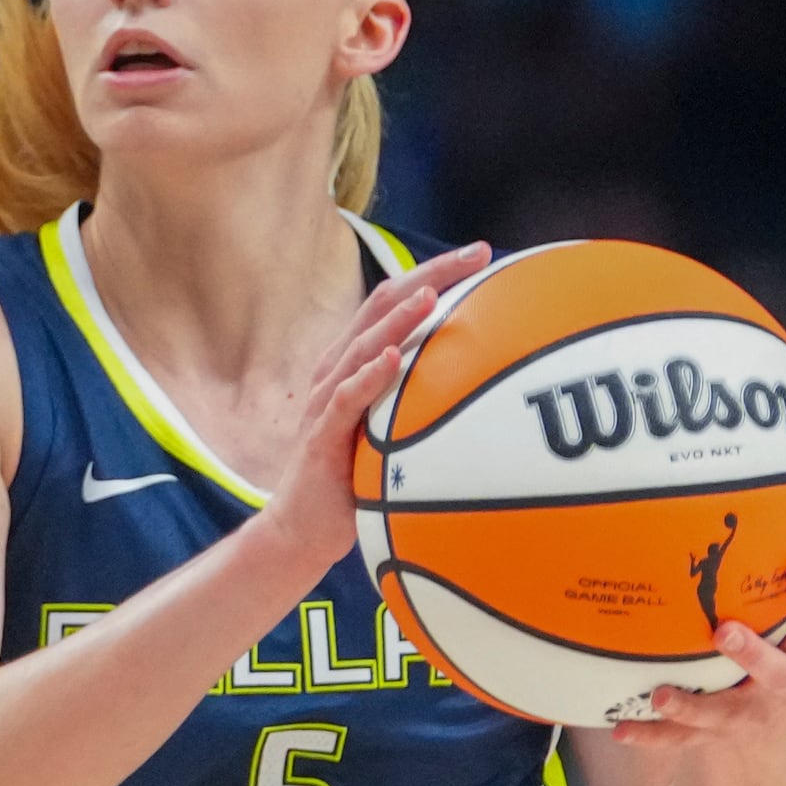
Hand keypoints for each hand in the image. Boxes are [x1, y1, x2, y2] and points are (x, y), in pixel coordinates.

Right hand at [253, 240, 491, 575]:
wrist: (301, 530)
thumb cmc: (352, 479)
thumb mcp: (393, 431)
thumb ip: (422, 401)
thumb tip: (484, 389)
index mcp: (356, 361)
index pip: (395, 303)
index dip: (435, 273)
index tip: (482, 255)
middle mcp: (338, 369)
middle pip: (381, 306)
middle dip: (429, 276)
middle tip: (474, 255)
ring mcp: (325, 399)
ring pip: (362, 345)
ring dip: (398, 320)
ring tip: (431, 296)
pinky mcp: (321, 434)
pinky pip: (344, 399)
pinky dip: (368, 376)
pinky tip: (392, 358)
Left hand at [610, 460, 785, 749]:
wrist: (767, 715)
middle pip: (783, 675)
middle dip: (756, 656)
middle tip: (724, 630)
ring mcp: (750, 712)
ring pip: (728, 714)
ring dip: (696, 705)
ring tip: (663, 692)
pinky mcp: (715, 735)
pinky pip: (683, 741)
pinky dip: (653, 735)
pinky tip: (619, 726)